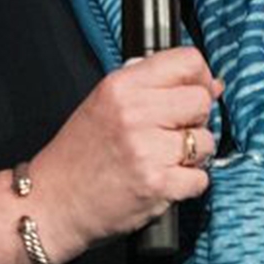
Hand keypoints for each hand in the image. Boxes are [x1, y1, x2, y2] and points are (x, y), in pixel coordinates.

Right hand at [29, 46, 221, 261]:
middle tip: (172, 133)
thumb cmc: (78, 155)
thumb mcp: (104, 102)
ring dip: (194, 154)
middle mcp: (135, 112)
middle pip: (201, 100)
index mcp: (121, 85)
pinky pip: (201, 179)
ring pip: (206, 141)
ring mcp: (147, 149)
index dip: (200, 77)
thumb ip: (152, 86)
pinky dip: (188, 184)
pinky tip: (163, 181)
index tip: (195, 91)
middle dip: (195, 119)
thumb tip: (211, 83)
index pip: (188, 61)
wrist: (52, 202)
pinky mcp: (157, 184)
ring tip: (164, 159)